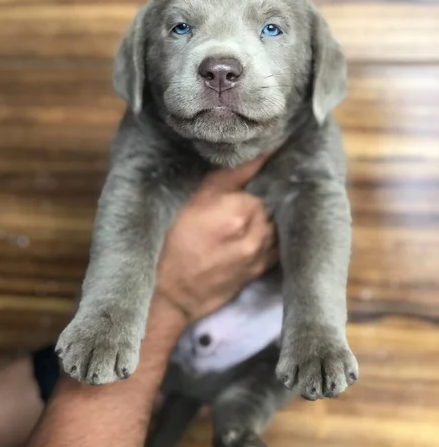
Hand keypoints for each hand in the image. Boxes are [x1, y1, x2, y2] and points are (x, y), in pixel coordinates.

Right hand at [155, 155, 277, 321]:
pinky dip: (267, 239)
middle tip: (234, 205)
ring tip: (240, 223)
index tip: (244, 182)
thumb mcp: (195, 200)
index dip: (252, 180)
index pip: (262, 181)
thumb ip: (231, 175)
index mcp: (241, 209)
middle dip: (256, 202)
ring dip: (263, 221)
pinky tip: (249, 238)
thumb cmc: (175, 242)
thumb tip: (263, 153)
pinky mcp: (260, 269)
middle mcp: (257, 231)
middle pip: (268, 204)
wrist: (172, 293)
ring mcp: (260, 253)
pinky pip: (274, 246)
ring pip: (273, 225)